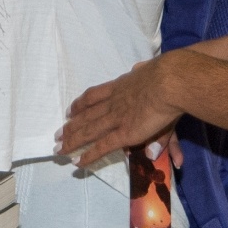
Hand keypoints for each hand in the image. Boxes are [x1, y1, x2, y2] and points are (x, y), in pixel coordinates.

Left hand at [56, 55, 184, 168]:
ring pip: (88, 131)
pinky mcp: (124, 133)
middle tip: (57, 134)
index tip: (70, 110)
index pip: (94, 96)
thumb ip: (142, 71)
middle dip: (71, 126)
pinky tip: (77, 162)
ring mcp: (116, 117)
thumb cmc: (167, 74)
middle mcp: (113, 102)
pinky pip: (102, 146)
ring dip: (72, 141)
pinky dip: (89, 155)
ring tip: (58, 149)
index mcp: (119, 86)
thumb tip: (137, 66)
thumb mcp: (147, 69)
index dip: (80, 104)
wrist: (171, 81)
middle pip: (86, 115)